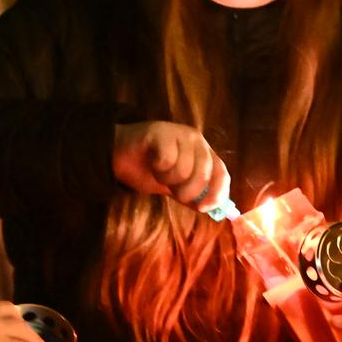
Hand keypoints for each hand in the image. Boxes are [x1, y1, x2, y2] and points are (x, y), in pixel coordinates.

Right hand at [112, 121, 231, 215]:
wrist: (119, 156)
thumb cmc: (148, 170)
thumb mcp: (174, 188)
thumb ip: (193, 196)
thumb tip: (212, 210)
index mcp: (204, 153)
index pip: (221, 173)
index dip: (216, 193)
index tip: (203, 208)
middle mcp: (197, 140)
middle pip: (204, 174)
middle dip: (187, 191)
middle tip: (171, 190)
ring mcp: (180, 133)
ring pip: (184, 170)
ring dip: (167, 179)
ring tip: (158, 172)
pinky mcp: (162, 131)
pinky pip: (168, 160)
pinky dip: (158, 168)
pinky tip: (151, 162)